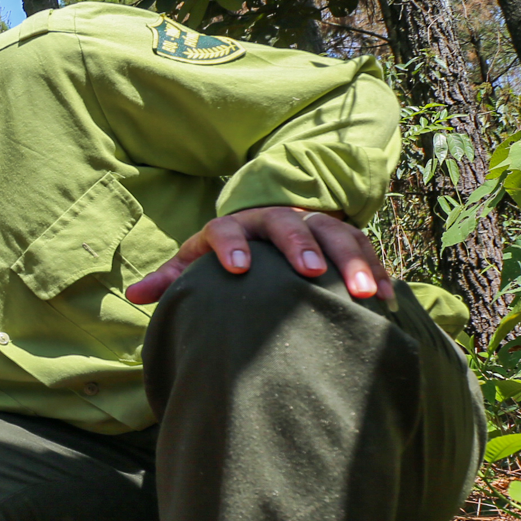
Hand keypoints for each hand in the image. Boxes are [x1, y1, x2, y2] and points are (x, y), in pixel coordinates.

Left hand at [124, 205, 394, 306]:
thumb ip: (171, 279)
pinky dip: (378, 272)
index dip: (230, 245)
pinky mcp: (343, 236)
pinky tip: (386, 301)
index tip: (237, 268)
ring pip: (336, 234)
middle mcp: (275, 219)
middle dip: (301, 245)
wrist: (267, 223)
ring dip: (352, 262)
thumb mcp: (198, 260)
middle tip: (312, 271)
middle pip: (288, 225)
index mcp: (235, 226)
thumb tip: (134, 296)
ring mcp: (313, 224)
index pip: (227, 229)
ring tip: (365, 294)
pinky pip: (365, 249)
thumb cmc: (228, 252)